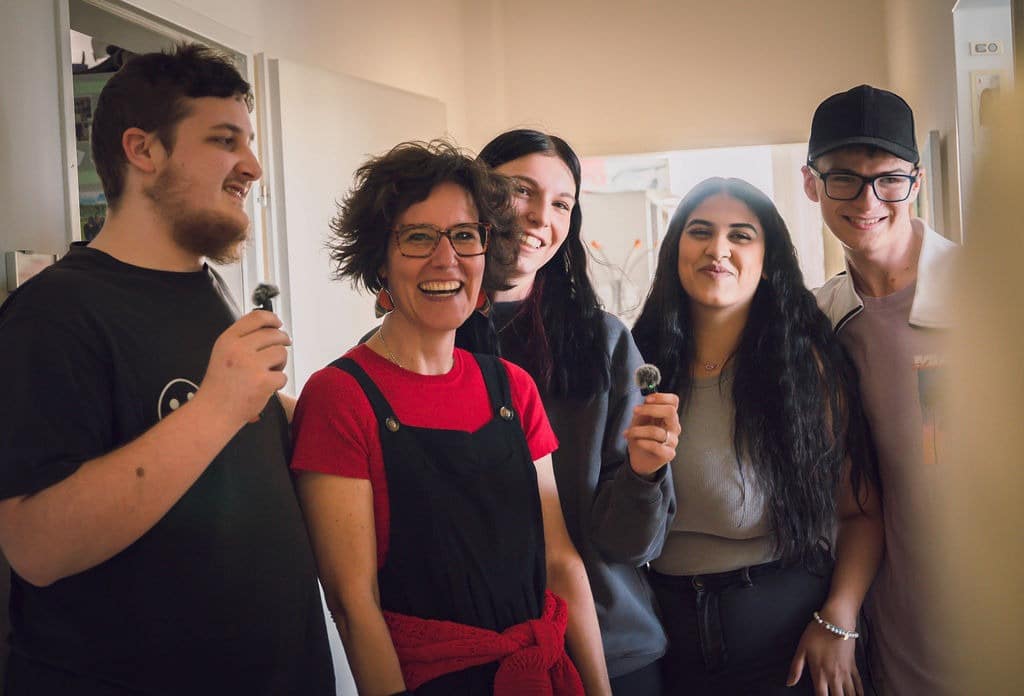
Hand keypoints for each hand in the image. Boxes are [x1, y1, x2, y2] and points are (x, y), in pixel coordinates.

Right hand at [195, 310, 290, 427]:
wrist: (213, 411)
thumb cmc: (220, 385)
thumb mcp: (223, 353)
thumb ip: (242, 340)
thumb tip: (270, 329)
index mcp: (228, 340)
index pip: (256, 318)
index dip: (272, 319)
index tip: (278, 324)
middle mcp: (239, 349)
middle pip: (274, 334)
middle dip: (282, 342)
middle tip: (279, 353)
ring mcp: (252, 365)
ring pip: (281, 353)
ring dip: (280, 363)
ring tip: (267, 373)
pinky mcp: (264, 381)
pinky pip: (283, 376)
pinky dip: (277, 383)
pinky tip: (265, 387)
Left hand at [623, 392, 679, 476]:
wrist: (640, 459)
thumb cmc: (641, 438)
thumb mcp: (639, 421)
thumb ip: (644, 410)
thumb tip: (646, 400)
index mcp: (668, 416)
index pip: (673, 401)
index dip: (661, 397)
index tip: (647, 399)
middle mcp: (673, 427)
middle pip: (670, 412)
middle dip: (650, 409)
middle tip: (635, 411)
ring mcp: (672, 441)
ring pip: (657, 431)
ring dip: (638, 430)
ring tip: (629, 432)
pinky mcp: (668, 454)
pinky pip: (656, 446)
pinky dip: (643, 443)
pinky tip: (637, 442)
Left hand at [787, 619, 862, 694]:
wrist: (836, 621)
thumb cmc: (817, 633)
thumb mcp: (801, 649)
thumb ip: (795, 668)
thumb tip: (789, 683)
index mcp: (820, 674)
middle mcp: (834, 676)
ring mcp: (845, 672)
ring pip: (850, 694)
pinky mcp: (853, 666)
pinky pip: (858, 683)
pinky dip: (859, 692)